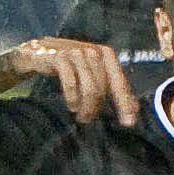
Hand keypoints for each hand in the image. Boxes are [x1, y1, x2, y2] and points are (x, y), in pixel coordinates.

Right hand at [15, 37, 139, 125]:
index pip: (120, 82)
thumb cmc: (70, 66)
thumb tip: (134, 110)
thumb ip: (112, 87)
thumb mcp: (92, 73)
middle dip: (96, 108)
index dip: (125, 103)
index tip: (129, 123)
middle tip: (88, 119)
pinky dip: (73, 98)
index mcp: (106, 54)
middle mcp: (93, 51)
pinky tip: (72, 105)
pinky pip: (71, 83)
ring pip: (89, 88)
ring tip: (81, 116)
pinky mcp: (60, 57)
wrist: (39, 52)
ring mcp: (76, 52)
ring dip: (85, 107)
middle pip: (103, 88)